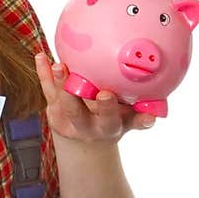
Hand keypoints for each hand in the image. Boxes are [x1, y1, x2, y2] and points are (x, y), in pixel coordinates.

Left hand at [34, 53, 155, 142]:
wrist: (87, 141)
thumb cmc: (115, 122)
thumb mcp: (129, 123)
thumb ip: (142, 116)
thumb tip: (158, 112)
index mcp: (106, 127)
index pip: (108, 118)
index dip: (106, 108)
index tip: (106, 94)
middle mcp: (84, 124)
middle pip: (76, 112)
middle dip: (74, 97)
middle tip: (73, 80)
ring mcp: (66, 116)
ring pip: (59, 100)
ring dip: (57, 82)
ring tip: (57, 65)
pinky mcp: (53, 108)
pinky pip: (47, 89)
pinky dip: (43, 72)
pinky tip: (40, 56)